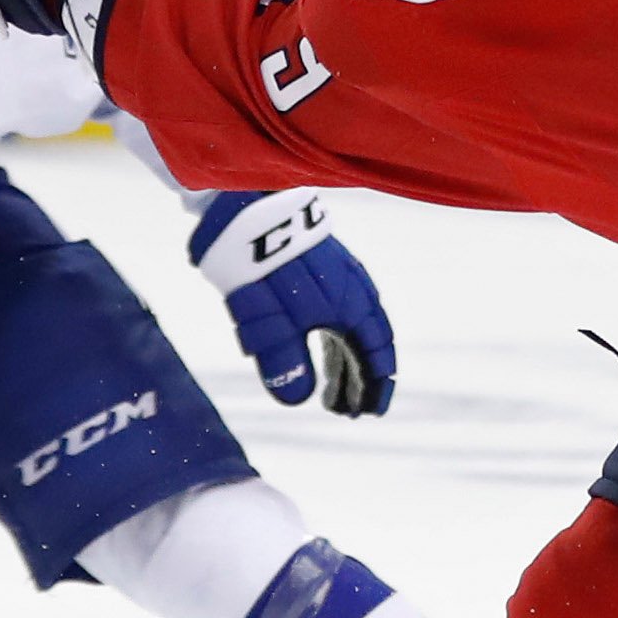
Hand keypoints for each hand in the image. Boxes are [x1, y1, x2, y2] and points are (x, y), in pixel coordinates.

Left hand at [189, 190, 396, 416]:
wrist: (242, 205)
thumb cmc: (258, 265)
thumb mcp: (268, 321)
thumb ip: (285, 361)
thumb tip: (295, 399)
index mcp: (350, 305)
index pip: (375, 353)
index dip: (374, 386)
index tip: (368, 413)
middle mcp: (353, 289)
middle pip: (364, 343)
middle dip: (357, 380)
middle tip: (346, 410)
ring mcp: (338, 274)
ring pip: (349, 327)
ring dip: (343, 362)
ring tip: (328, 391)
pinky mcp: (318, 265)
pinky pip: (336, 311)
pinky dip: (332, 338)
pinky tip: (317, 349)